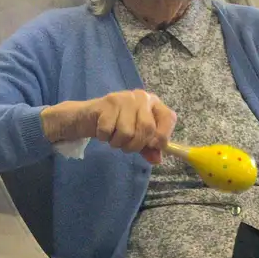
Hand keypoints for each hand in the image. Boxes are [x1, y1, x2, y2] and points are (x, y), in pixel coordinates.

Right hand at [41, 89, 176, 163]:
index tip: (152, 146)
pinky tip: (103, 132)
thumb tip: (157, 160)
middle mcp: (142, 97)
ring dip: (118, 143)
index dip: (163, 136)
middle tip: (126, 146)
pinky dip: (104, 137)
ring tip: (114, 138)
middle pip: (147, 128)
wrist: (89, 117)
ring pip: (127, 132)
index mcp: (154, 104)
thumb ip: (149, 149)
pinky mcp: (107, 102)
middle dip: (135, 145)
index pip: (169, 118)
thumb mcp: (136, 138)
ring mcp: (124, 98)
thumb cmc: (118, 126)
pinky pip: (109, 130)